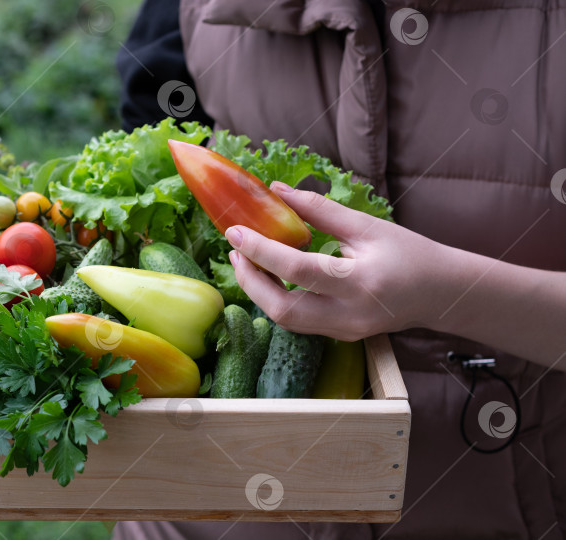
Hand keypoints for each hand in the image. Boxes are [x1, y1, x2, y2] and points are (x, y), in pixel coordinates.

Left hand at [226, 182, 443, 340]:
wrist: (441, 293)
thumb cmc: (409, 253)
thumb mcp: (366, 226)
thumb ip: (319, 209)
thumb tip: (277, 190)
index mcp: (360, 282)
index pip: (297, 270)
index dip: (261, 251)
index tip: (234, 231)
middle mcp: (349, 314)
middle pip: (282, 310)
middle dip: (249, 280)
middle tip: (234, 249)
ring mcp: (343, 331)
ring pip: (285, 321)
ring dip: (258, 292)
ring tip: (246, 260)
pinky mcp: (340, 337)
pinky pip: (297, 322)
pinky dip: (276, 299)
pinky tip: (268, 276)